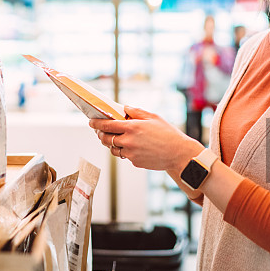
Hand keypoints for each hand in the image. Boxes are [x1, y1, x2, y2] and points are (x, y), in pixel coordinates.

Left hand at [89, 106, 203, 171]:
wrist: (178, 154)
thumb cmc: (168, 133)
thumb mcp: (153, 117)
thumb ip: (136, 112)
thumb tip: (124, 108)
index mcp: (132, 127)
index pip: (107, 125)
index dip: (96, 124)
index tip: (91, 122)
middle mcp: (129, 141)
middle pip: (106, 139)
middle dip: (100, 135)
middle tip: (100, 132)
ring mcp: (131, 153)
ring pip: (113, 149)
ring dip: (111, 144)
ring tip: (115, 139)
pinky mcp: (135, 162)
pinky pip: (125, 156)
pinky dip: (124, 151)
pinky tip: (131, 146)